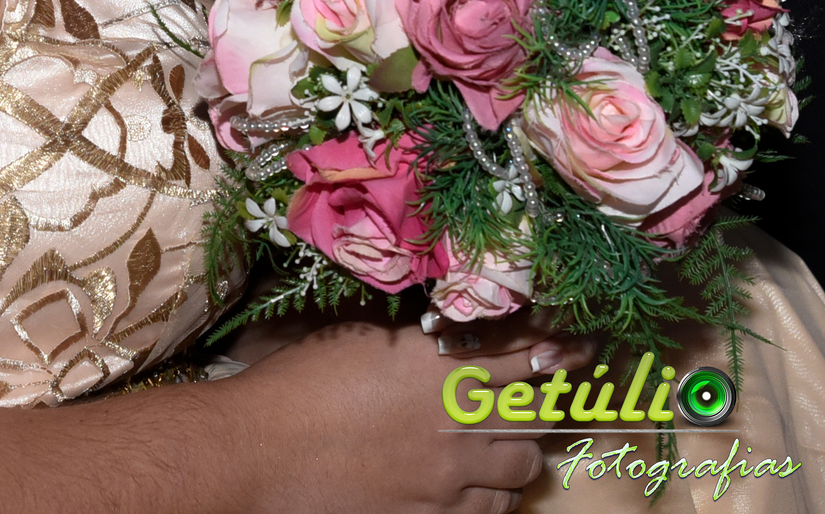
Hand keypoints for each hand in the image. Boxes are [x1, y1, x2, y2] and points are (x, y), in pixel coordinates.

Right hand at [223, 308, 596, 513]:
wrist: (262, 450)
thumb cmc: (303, 381)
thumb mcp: (366, 340)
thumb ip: (419, 346)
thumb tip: (449, 345)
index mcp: (440, 367)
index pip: (522, 359)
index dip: (554, 353)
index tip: (574, 348)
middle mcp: (457, 422)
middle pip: (533, 419)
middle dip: (541, 407)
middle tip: (540, 399)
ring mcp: (448, 479)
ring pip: (521, 470)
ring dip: (519, 454)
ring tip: (503, 446)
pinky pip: (490, 512)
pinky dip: (494, 498)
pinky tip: (478, 488)